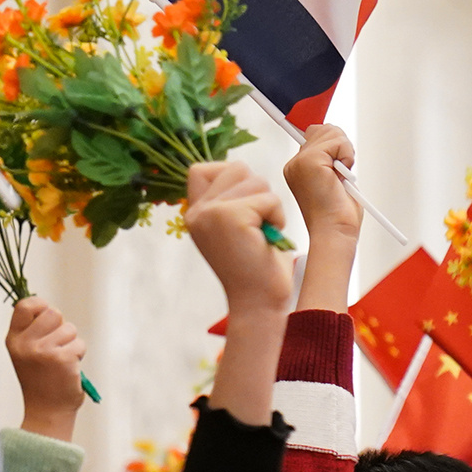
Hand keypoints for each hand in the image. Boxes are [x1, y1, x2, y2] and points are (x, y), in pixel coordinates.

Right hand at [6, 298, 86, 441]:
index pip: (24, 305)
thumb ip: (33, 331)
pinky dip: (79, 355)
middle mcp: (25, 344)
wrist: (47, 412)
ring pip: (69, 328)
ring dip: (72, 343)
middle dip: (61, 327)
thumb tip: (46, 307)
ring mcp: (42, 351)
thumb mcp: (26, 353)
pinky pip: (79, 344)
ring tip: (62, 361)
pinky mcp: (61, 359)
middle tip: (57, 346)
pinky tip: (69, 369)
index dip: (40, 306)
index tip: (46, 319)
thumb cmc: (40, 380)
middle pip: (53, 312)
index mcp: (14, 340)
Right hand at [184, 160, 292, 320]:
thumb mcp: (235, 227)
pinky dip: (276, 216)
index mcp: (195, 215)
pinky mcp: (230, 217)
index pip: (200, 169)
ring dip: (269, 205)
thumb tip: (240, 171)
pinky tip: (268, 238)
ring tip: (263, 233)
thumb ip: (230, 199)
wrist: (258, 303)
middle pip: (235, 167)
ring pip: (255, 180)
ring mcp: (210, 214)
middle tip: (258, 223)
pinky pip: (268, 198)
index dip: (229, 176)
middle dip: (257, 190)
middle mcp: (197, 212)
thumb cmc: (256, 268)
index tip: (245, 205)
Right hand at [281, 125, 360, 247]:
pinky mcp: (309, 162)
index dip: (331, 141)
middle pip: (325, 129)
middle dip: (341, 148)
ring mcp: (299, 162)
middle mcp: (295, 163)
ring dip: (345, 153)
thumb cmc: (336, 214)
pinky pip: (338, 142)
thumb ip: (332, 156)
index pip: (314, 135)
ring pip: (332, 132)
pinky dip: (346, 157)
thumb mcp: (335, 177)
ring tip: (340, 178)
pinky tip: (340, 177)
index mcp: (298, 167)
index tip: (338, 151)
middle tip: (340, 175)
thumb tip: (337, 138)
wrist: (334, 232)